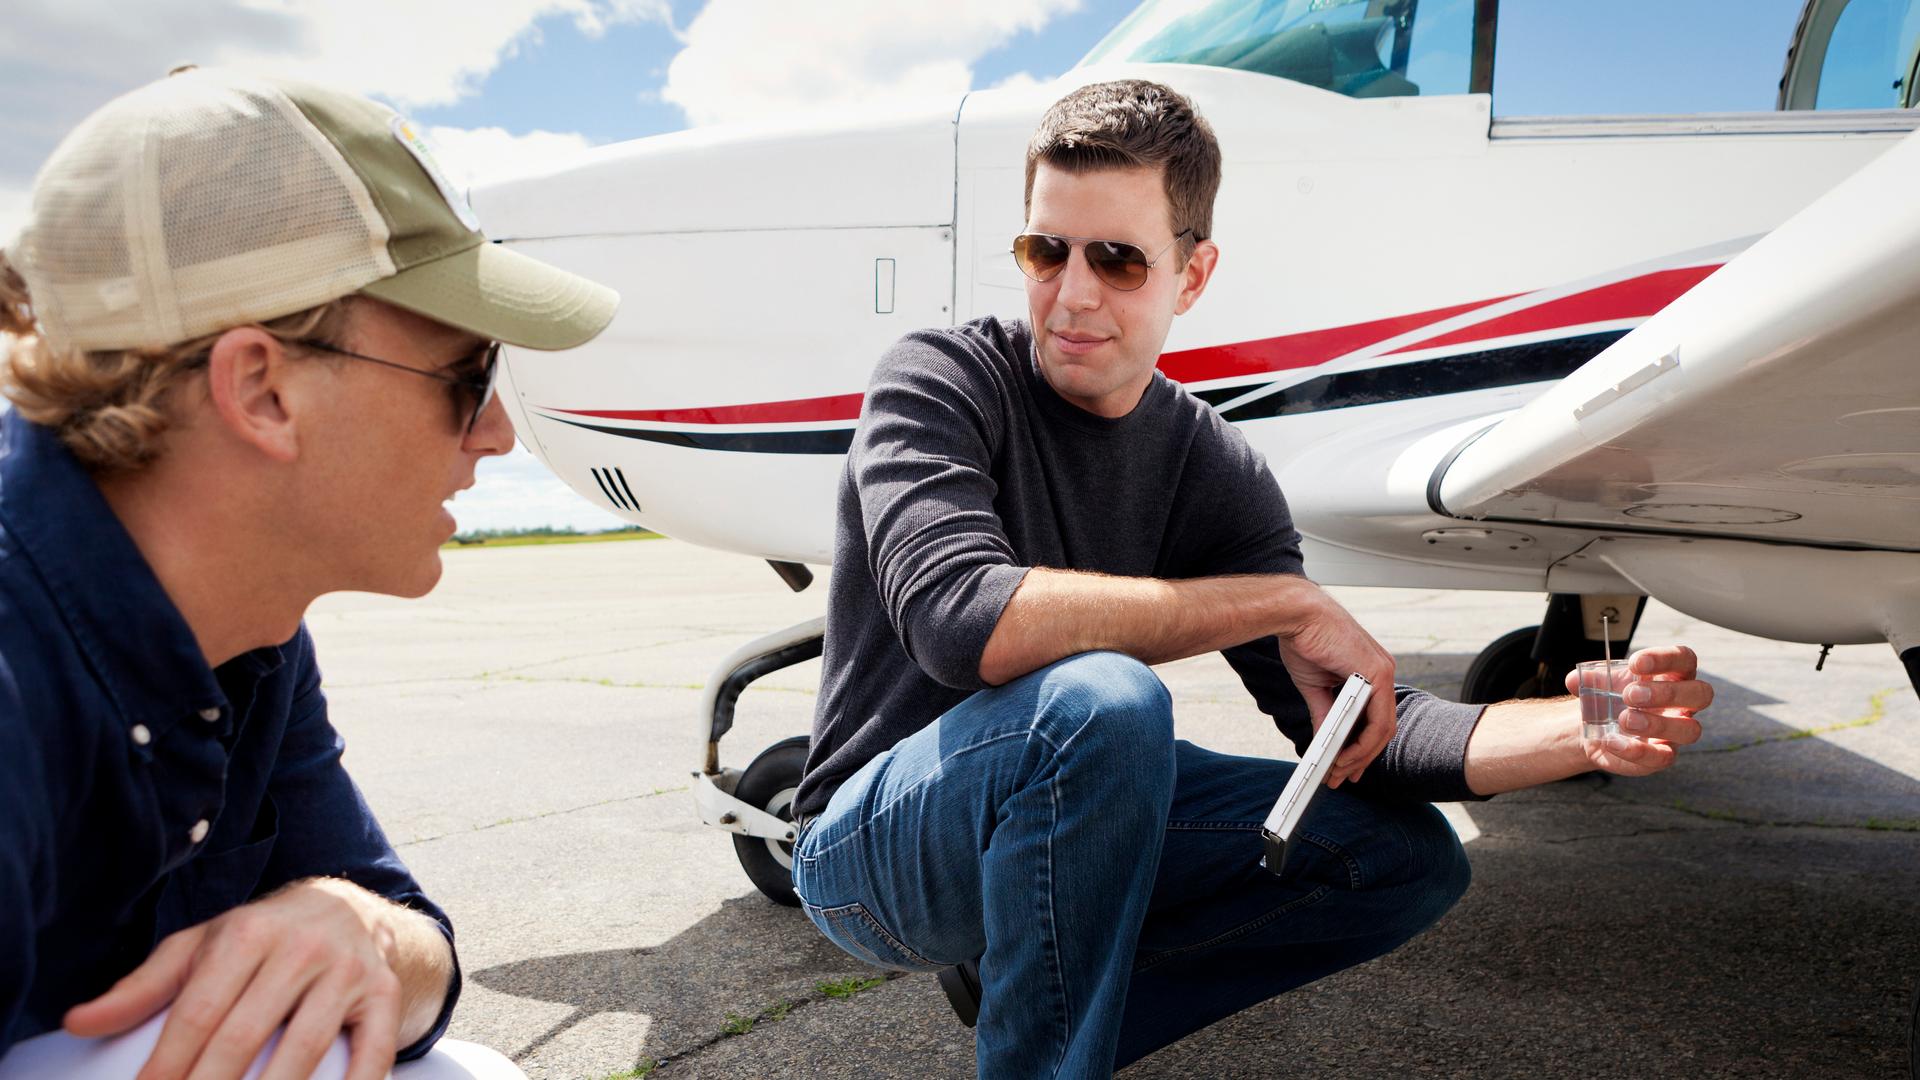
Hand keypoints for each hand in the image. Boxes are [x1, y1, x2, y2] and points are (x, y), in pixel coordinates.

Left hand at [64, 878, 404, 1079]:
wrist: (349, 907)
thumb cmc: (261, 937)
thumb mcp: (202, 948)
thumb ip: (143, 988)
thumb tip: (79, 1022)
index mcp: (248, 933)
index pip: (199, 1012)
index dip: (167, 1064)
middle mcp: (301, 947)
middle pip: (244, 1036)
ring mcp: (347, 971)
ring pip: (303, 1050)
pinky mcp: (384, 993)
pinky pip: (374, 1051)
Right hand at [1275, 582, 1396, 785]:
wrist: (1296, 615)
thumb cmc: (1305, 641)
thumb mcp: (1316, 687)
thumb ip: (1325, 715)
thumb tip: (1325, 744)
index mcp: (1370, 674)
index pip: (1374, 718)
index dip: (1362, 746)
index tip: (1347, 766)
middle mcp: (1383, 673)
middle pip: (1381, 728)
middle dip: (1362, 758)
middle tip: (1343, 779)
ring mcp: (1384, 673)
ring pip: (1382, 728)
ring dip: (1360, 756)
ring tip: (1339, 773)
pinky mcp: (1378, 674)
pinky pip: (1376, 720)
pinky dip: (1361, 743)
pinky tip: (1342, 757)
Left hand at [1563, 644, 1709, 776]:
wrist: (1595, 727)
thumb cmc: (1609, 696)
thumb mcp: (1599, 682)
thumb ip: (1589, 678)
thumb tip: (1576, 679)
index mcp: (1674, 675)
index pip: (1685, 659)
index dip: (1666, 658)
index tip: (1635, 663)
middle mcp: (1684, 704)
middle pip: (1701, 693)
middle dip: (1668, 693)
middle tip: (1630, 694)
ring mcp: (1677, 732)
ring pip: (1691, 730)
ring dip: (1657, 724)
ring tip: (1624, 720)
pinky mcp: (1663, 756)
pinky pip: (1662, 758)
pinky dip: (1637, 750)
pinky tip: (1613, 741)